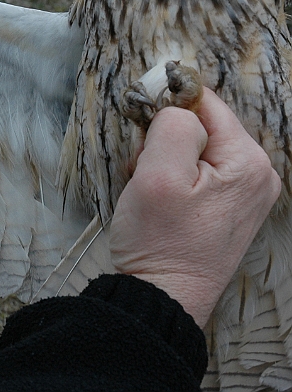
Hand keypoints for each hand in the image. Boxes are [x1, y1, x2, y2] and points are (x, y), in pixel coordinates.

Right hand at [111, 88, 280, 326]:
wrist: (162, 296)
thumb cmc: (158, 240)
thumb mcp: (158, 174)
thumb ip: (173, 126)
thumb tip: (178, 107)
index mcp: (247, 160)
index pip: (205, 103)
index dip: (167, 111)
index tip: (142, 137)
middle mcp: (257, 174)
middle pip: (202, 127)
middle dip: (165, 141)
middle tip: (146, 171)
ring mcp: (247, 193)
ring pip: (197, 150)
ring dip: (166, 161)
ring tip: (153, 191)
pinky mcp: (231, 208)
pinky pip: (199, 173)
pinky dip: (175, 179)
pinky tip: (163, 201)